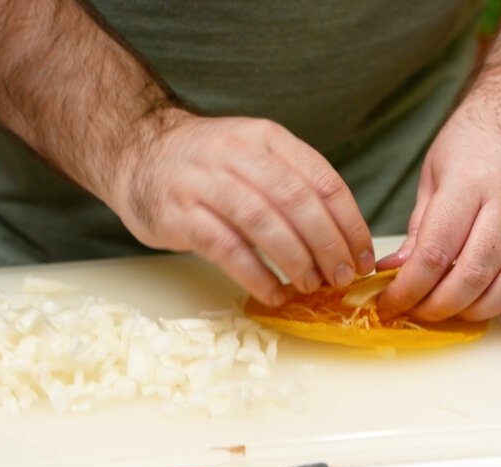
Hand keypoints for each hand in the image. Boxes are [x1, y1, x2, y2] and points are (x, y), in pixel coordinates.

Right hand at [108, 110, 374, 306]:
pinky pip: (227, 249)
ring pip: (264, 223)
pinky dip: (256, 275)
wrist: (136, 152)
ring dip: (297, 260)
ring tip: (313, 286)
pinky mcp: (179, 214)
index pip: (322, 180)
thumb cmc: (206, 165)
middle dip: (329, 245)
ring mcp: (205, 182)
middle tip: (344, 276)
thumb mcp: (254, 156)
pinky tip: (274, 293)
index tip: (364, 255)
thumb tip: (343, 238)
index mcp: (267, 139)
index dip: (350, 222)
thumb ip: (293, 184)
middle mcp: (237, 154)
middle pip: (297, 202)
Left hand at [376, 97, 500, 321]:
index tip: (390, 302)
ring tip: (448, 310)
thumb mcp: (433, 171)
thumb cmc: (478, 135)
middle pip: (473, 276)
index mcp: (470, 184)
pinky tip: (486, 301)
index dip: (409, 289)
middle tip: (415, 311)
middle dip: (438, 306)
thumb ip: (418, 226)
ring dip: (475, 311)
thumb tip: (397, 270)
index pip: (436, 253)